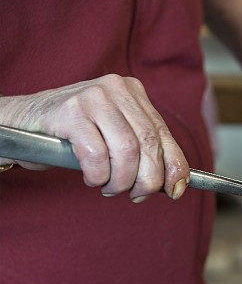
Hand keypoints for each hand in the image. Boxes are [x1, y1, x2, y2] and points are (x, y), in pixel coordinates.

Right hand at [0, 75, 188, 201]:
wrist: (25, 123)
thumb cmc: (75, 136)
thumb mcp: (115, 138)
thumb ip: (143, 152)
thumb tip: (174, 184)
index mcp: (134, 92)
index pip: (164, 134)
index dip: (175, 167)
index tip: (175, 191)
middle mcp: (117, 88)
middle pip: (149, 144)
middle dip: (147, 180)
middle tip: (134, 195)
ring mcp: (94, 96)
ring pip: (126, 151)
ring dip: (120, 180)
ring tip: (108, 186)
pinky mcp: (71, 111)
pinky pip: (97, 155)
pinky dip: (98, 176)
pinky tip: (91, 177)